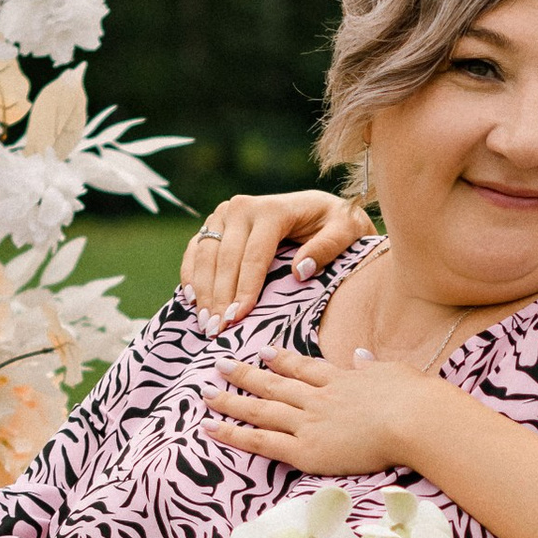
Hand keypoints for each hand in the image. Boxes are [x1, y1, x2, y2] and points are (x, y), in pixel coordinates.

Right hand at [179, 189, 373, 327]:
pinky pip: (195, 250)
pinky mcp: (215, 223)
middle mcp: (242, 207)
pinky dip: (191, 274)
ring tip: (205, 323)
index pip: (253, 256)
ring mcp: (224, 214)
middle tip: (216, 330)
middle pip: (224, 258)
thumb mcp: (347, 231)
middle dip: (219, 297)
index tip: (238, 319)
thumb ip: (327, 248)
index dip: (245, 290)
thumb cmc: (337, 225)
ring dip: (202, 291)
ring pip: (204, 255)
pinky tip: (192, 300)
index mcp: (272, 209)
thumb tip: (299, 271)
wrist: (322, 209)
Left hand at [201, 347, 450, 477]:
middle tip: (222, 365)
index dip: (282, 360)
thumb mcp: (394, 372)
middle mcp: (319, 398)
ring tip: (206, 394)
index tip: (264, 352)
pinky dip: (234, 434)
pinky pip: (261, 441)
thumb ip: (373, 367)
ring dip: (231, 400)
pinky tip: (211, 428)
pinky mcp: (306, 449)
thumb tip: (361, 356)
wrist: (414, 419)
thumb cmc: (415, 400)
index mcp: (341, 380)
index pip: (305, 368)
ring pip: (261, 409)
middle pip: (275, 384)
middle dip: (247, 374)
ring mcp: (309, 422)